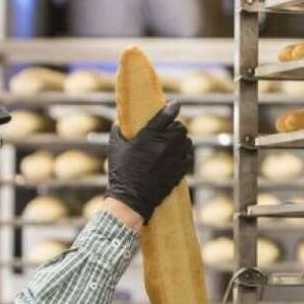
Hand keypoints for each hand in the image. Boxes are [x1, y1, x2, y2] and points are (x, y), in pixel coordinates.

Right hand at [106, 102, 193, 222]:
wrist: (131, 199)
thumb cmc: (120, 172)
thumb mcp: (115, 147)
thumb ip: (119, 130)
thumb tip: (120, 120)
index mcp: (149, 135)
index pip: (167, 115)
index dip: (173, 107)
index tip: (175, 105)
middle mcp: (165, 145)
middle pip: (181, 127)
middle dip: (177, 125)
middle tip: (172, 127)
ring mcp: (174, 158)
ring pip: (187, 141)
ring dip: (182, 139)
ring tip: (175, 142)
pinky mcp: (179, 171)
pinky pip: (188, 157)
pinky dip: (184, 154)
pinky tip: (178, 155)